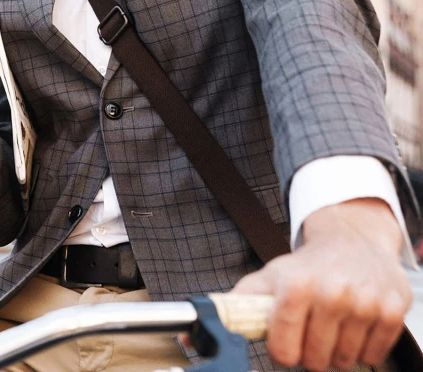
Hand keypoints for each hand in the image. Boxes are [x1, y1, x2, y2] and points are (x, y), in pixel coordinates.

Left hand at [232, 198, 409, 370]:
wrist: (352, 239)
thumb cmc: (308, 265)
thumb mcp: (271, 275)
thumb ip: (241, 300)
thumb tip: (207, 323)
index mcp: (296, 286)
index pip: (284, 351)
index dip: (282, 351)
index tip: (285, 340)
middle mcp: (331, 294)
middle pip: (314, 362)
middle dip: (310, 352)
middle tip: (311, 329)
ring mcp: (364, 304)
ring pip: (344, 363)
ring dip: (336, 351)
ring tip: (332, 324)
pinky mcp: (391, 312)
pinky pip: (372, 357)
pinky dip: (362, 348)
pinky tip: (354, 324)